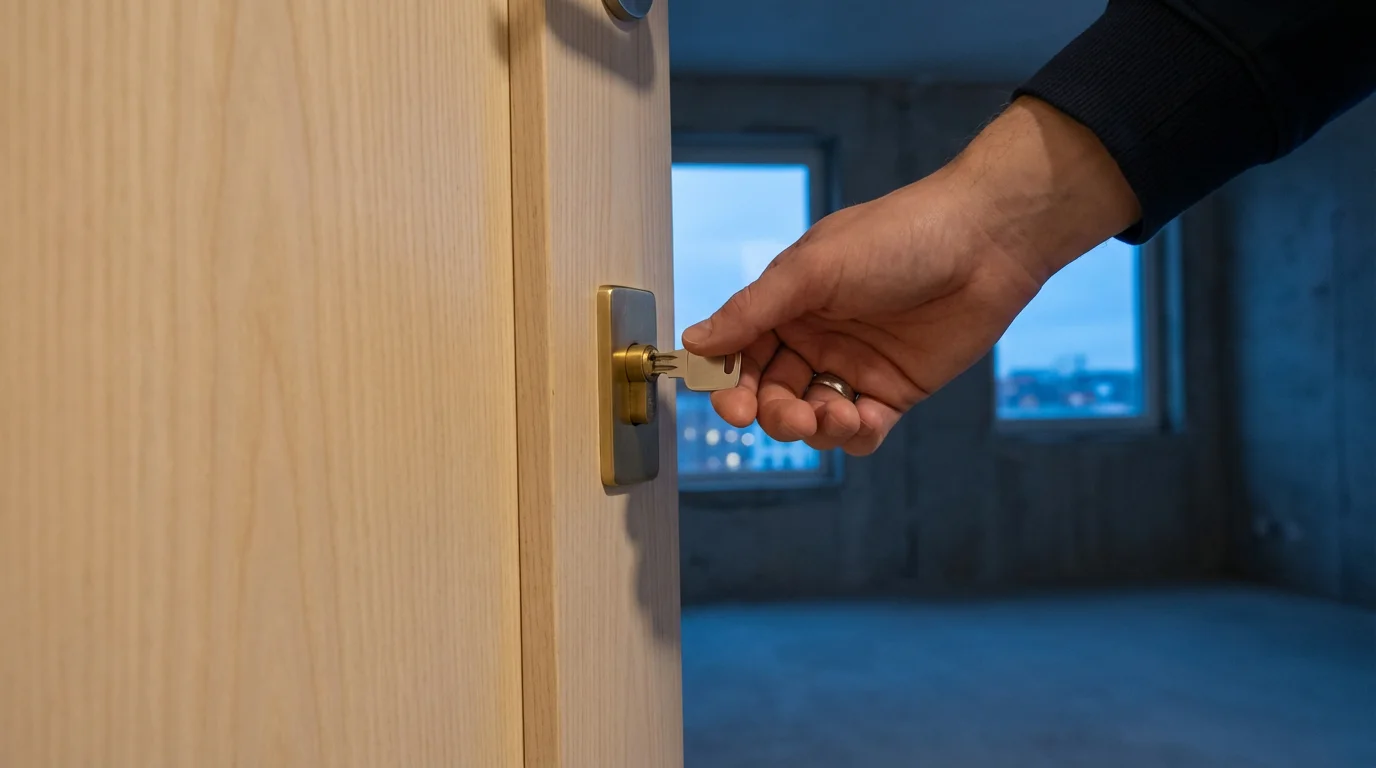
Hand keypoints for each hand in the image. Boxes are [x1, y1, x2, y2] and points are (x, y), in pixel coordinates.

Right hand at [680, 97, 1140, 454]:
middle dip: (774, 414)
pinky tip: (861, 420)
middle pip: (772, 394)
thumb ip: (752, 311)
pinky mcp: (895, 390)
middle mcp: (816, 336)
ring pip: (812, 418)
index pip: (740, 354)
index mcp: (789, 303)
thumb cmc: (899, 236)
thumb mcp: (813, 269)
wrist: (985, 242)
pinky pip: (861, 429)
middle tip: (789, 417)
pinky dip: (853, 435)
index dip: (730, 383)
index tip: (730, 406)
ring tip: (833, 416)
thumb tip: (695, 341)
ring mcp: (855, 366)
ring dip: (814, 428)